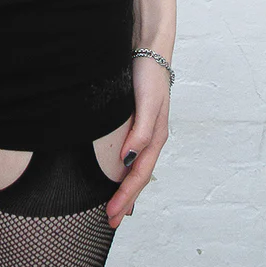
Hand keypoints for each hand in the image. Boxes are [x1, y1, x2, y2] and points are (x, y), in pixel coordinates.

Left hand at [105, 55, 169, 229]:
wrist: (148, 45)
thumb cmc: (149, 72)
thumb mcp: (147, 102)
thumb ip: (140, 131)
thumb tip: (129, 161)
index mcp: (155, 136)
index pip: (139, 175)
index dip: (125, 197)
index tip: (112, 216)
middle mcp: (150, 137)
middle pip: (137, 176)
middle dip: (125, 201)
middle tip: (110, 221)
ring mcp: (143, 129)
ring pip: (134, 167)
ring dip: (124, 188)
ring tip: (113, 205)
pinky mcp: (134, 120)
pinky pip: (129, 152)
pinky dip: (122, 168)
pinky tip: (115, 172)